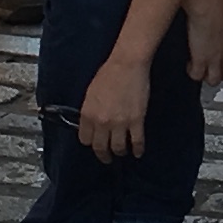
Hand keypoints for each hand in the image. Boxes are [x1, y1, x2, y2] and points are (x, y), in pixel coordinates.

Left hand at [78, 47, 150, 165]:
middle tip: (107, 158)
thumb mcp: (91, 93)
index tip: (95, 144)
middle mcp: (101, 122)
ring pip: (118, 148)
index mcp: (87, 114)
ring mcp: (119, 123)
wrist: (127, 65)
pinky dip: (137, 150)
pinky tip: (137, 152)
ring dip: (120, 152)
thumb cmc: (109, 73)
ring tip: (122, 152)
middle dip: (104, 155)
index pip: (85, 139)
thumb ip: (90, 111)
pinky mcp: (136, 121)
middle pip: (100, 148)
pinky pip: (136, 141)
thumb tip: (92, 123)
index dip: (90, 143)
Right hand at [181, 0, 222, 88]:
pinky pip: (197, 75)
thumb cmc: (217, 3)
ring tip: (199, 69)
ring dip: (206, 76)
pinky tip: (189, 65)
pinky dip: (192, 72)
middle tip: (210, 67)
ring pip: (214, 80)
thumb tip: (222, 21)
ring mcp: (216, 59)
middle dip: (219, 73)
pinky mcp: (201, 61)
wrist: (209, 6)